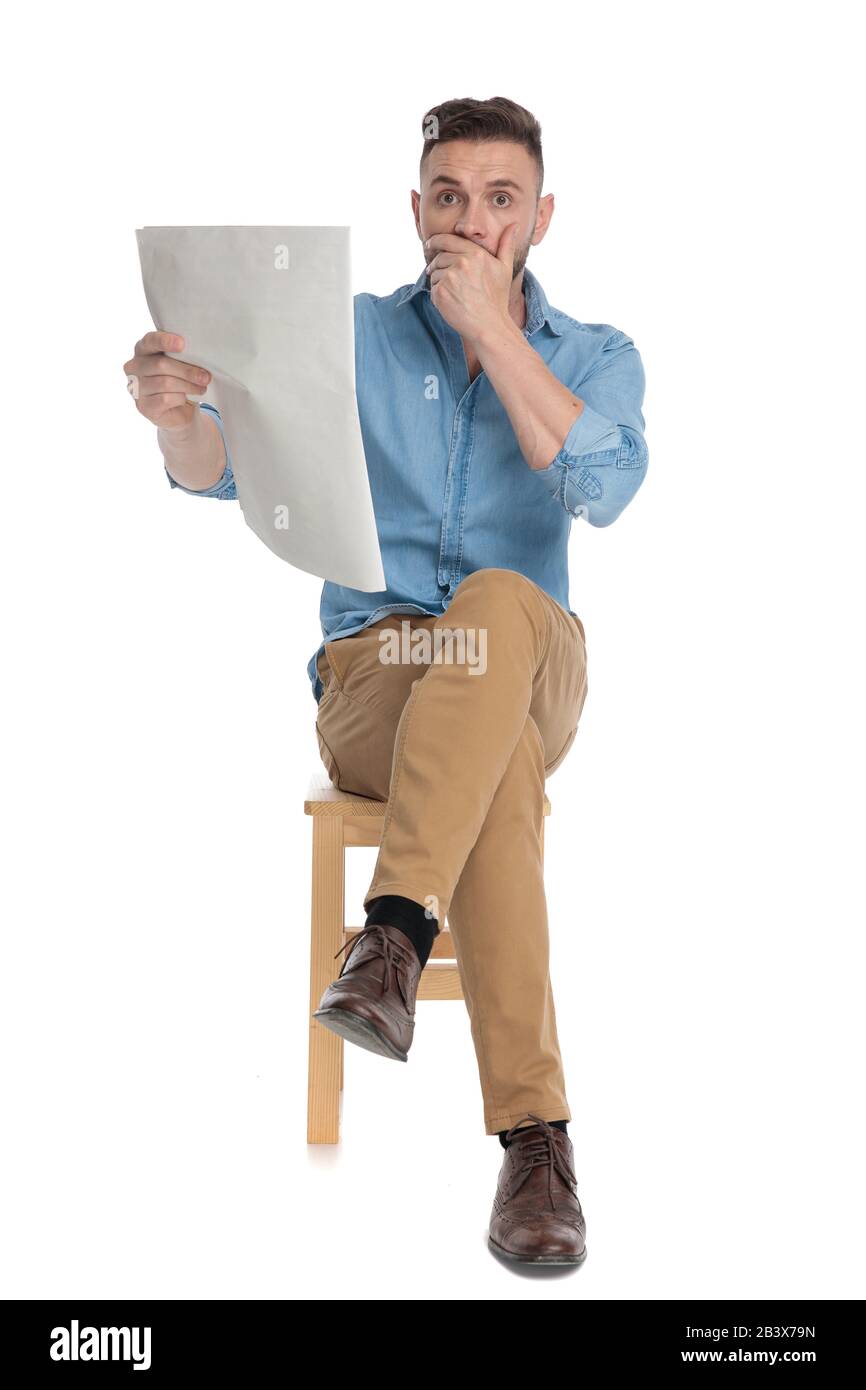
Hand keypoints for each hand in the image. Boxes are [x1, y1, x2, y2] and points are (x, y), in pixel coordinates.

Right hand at [122, 331, 210, 429]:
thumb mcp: (180, 364)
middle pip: (161, 364)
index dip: (164, 341)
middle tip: (205, 377)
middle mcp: (134, 367)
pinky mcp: (143, 406)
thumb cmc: (179, 381)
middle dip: (187, 371)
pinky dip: (181, 398)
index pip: (150, 341)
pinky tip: (186, 398)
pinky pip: (165, 399)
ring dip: (188, 386)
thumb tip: (198, 356)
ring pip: (165, 383)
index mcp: (143, 350)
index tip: (182, 344)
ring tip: (201, 388)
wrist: (179, 411)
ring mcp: (136, 388)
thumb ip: (182, 356)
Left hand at [424, 223, 517, 342]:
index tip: (430, 245)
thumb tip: (513, 225)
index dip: (435, 241)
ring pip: (434, 273)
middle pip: (438, 257)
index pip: (447, 240)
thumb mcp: (504, 269)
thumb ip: (506, 245)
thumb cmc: (497, 299)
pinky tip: (451, 302)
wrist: (489, 325)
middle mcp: (461, 262)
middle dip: (437, 264)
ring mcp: (449, 277)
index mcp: (475, 253)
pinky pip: (432, 288)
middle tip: (443, 276)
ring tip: (454, 293)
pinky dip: (437, 295)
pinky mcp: (440, 292)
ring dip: (439, 280)